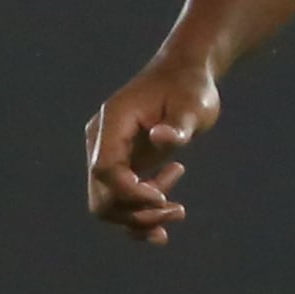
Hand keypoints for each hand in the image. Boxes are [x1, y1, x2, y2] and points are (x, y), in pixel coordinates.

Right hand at [85, 53, 222, 245]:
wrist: (185, 76)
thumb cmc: (190, 86)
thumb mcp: (192, 104)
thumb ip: (178, 125)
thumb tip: (161, 137)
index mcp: (113, 121)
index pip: (104, 170)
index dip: (130, 192)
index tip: (163, 197)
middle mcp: (102, 141)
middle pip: (102, 196)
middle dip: (136, 213)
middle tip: (175, 208)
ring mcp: (110, 154)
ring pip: (109, 205)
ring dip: (142, 218)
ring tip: (178, 209)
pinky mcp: (123, 165)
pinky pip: (120, 201)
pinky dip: (139, 217)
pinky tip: (167, 216)